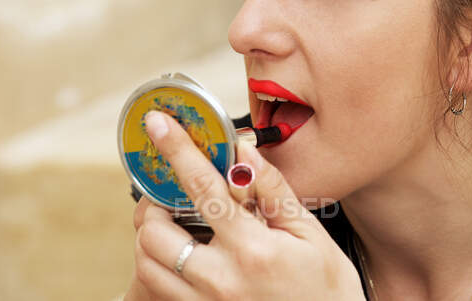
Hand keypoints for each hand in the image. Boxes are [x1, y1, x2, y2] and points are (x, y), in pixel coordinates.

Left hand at [124, 111, 364, 300]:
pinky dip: (158, 266)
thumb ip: (273, 190)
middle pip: (153, 231)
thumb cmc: (325, 289)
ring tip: (174, 226)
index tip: (158, 123)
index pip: (203, 187)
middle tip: (169, 195)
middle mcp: (221, 279)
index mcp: (253, 249)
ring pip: (145, 264)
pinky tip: (183, 256)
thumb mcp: (310, 234)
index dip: (176, 148)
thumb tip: (244, 152)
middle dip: (153, 205)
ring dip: (149, 237)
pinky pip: (157, 289)